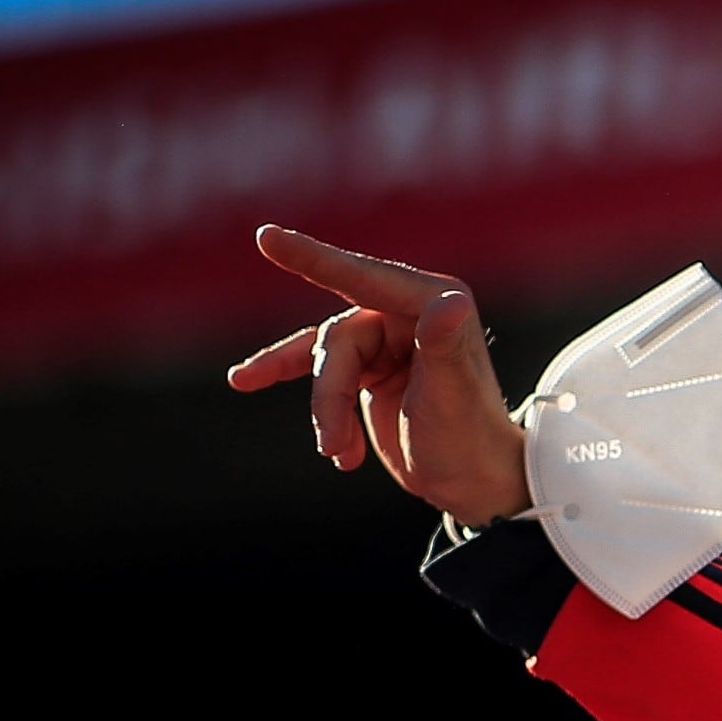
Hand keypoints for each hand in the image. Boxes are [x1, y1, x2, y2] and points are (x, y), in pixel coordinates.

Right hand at [228, 226, 532, 525]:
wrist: (471, 484)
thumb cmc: (470, 438)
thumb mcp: (452, 395)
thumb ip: (444, 347)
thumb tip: (450, 303)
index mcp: (434, 301)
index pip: (362, 277)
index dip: (312, 259)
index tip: (265, 237)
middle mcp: (408, 311)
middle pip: (337, 340)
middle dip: (328, 394)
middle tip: (334, 446)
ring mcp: (384, 338)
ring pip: (324, 361)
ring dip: (324, 410)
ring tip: (337, 454)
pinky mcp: (366, 366)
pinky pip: (318, 371)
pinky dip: (296, 389)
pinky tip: (249, 385)